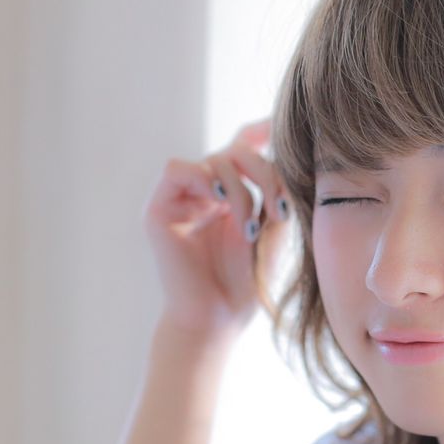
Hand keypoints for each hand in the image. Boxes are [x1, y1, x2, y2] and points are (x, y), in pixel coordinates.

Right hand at [142, 117, 290, 346]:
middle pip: (236, 150)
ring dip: (241, 188)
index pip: (242, 146)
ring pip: (213, 159)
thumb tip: (283, 144)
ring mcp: (182, 199)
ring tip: (250, 227)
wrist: (219, 319)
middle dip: (265, 172)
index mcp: (233, 193)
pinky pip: (178, 169)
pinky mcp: (160, 209)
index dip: (260, 129)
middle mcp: (206, 191)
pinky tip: (220, 201)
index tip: (282, 125)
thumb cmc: (250, 281)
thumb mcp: (275, 228)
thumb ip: (278, 186)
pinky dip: (203, 177)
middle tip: (280, 210)